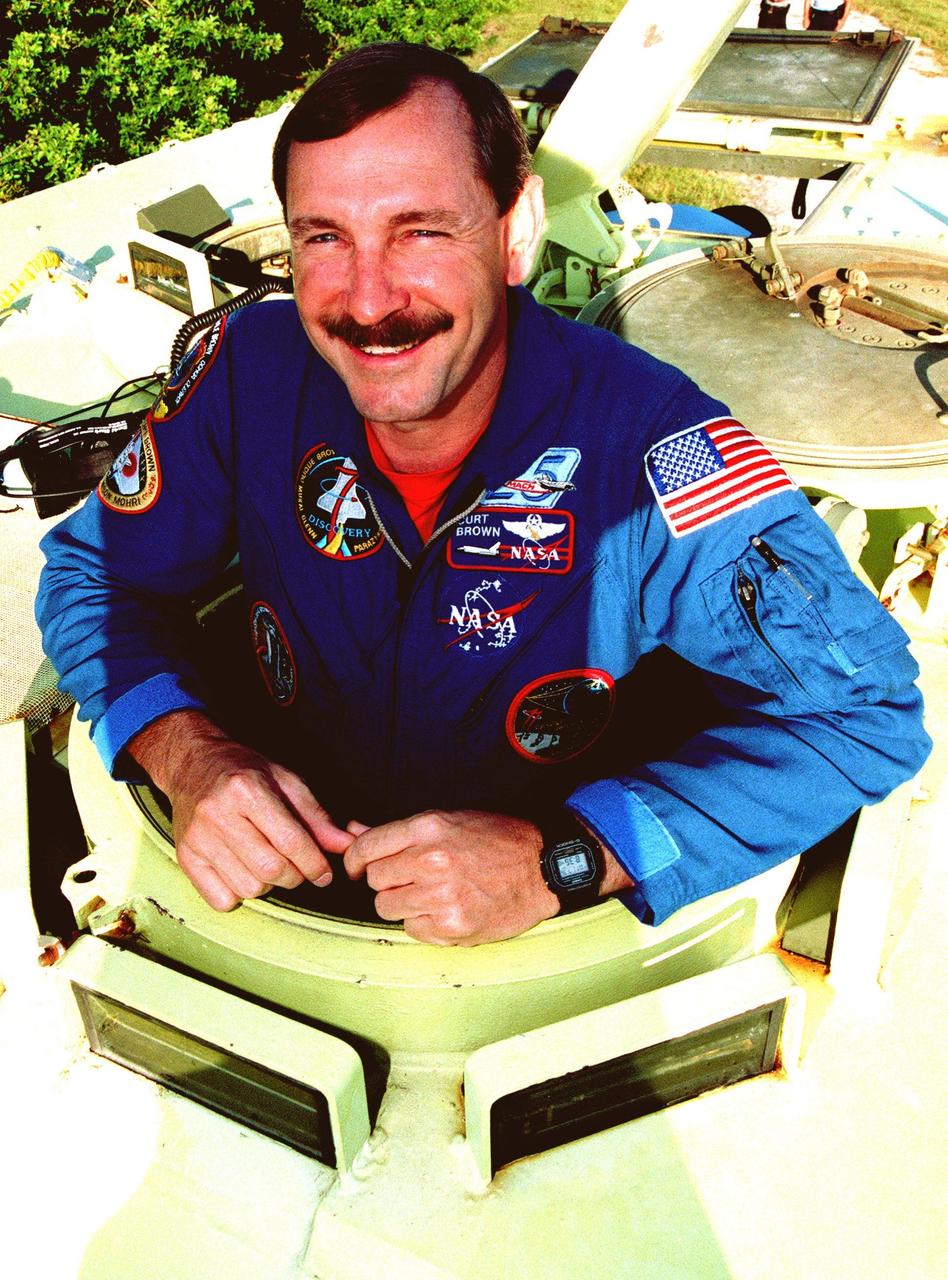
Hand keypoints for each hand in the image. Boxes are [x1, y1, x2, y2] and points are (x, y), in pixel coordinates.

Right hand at [128, 710, 352, 910]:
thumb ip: (317, 817)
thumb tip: (348, 844)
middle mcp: (217, 814)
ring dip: (268, 885)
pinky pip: (221, 899)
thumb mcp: (286, 781)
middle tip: (298, 867)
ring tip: (267, 862)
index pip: (291, 841)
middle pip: (271, 869)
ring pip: (249, 888)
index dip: (315, 863)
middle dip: (295, 876)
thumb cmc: (245, 770)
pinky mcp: (185, 857)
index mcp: (246, 789)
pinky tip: (243, 871)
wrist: (192, 763)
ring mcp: (197, 838)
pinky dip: (239, 894)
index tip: (325, 873)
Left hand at [343, 809, 560, 945]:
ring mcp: (440, 896)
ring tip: (432, 895)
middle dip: (388, 881)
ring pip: (387, 907)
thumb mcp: (450, 820)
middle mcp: (430, 860)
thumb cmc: (498, 840)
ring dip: (403, 903)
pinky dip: (424, 923)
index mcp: (429, 828)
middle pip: (375, 880)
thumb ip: (397, 831)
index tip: (357, 869)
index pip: (367, 847)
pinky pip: (411, 929)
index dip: (355, 860)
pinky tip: (447, 910)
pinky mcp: (451, 927)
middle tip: (412, 879)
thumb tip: (350, 829)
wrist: (543, 868)